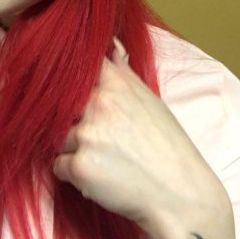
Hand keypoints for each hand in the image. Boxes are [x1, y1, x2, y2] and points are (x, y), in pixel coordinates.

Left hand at [53, 38, 235, 238]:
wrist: (180, 194)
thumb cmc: (167, 146)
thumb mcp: (149, 100)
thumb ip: (123, 72)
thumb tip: (112, 44)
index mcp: (116, 84)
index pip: (79, 66)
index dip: (71, 78)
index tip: (71, 89)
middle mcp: (98, 103)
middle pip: (63, 106)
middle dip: (74, 121)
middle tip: (100, 138)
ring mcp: (87, 134)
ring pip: (60, 137)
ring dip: (74, 149)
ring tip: (105, 160)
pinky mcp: (79, 166)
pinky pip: (59, 166)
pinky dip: (73, 174)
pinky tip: (100, 176)